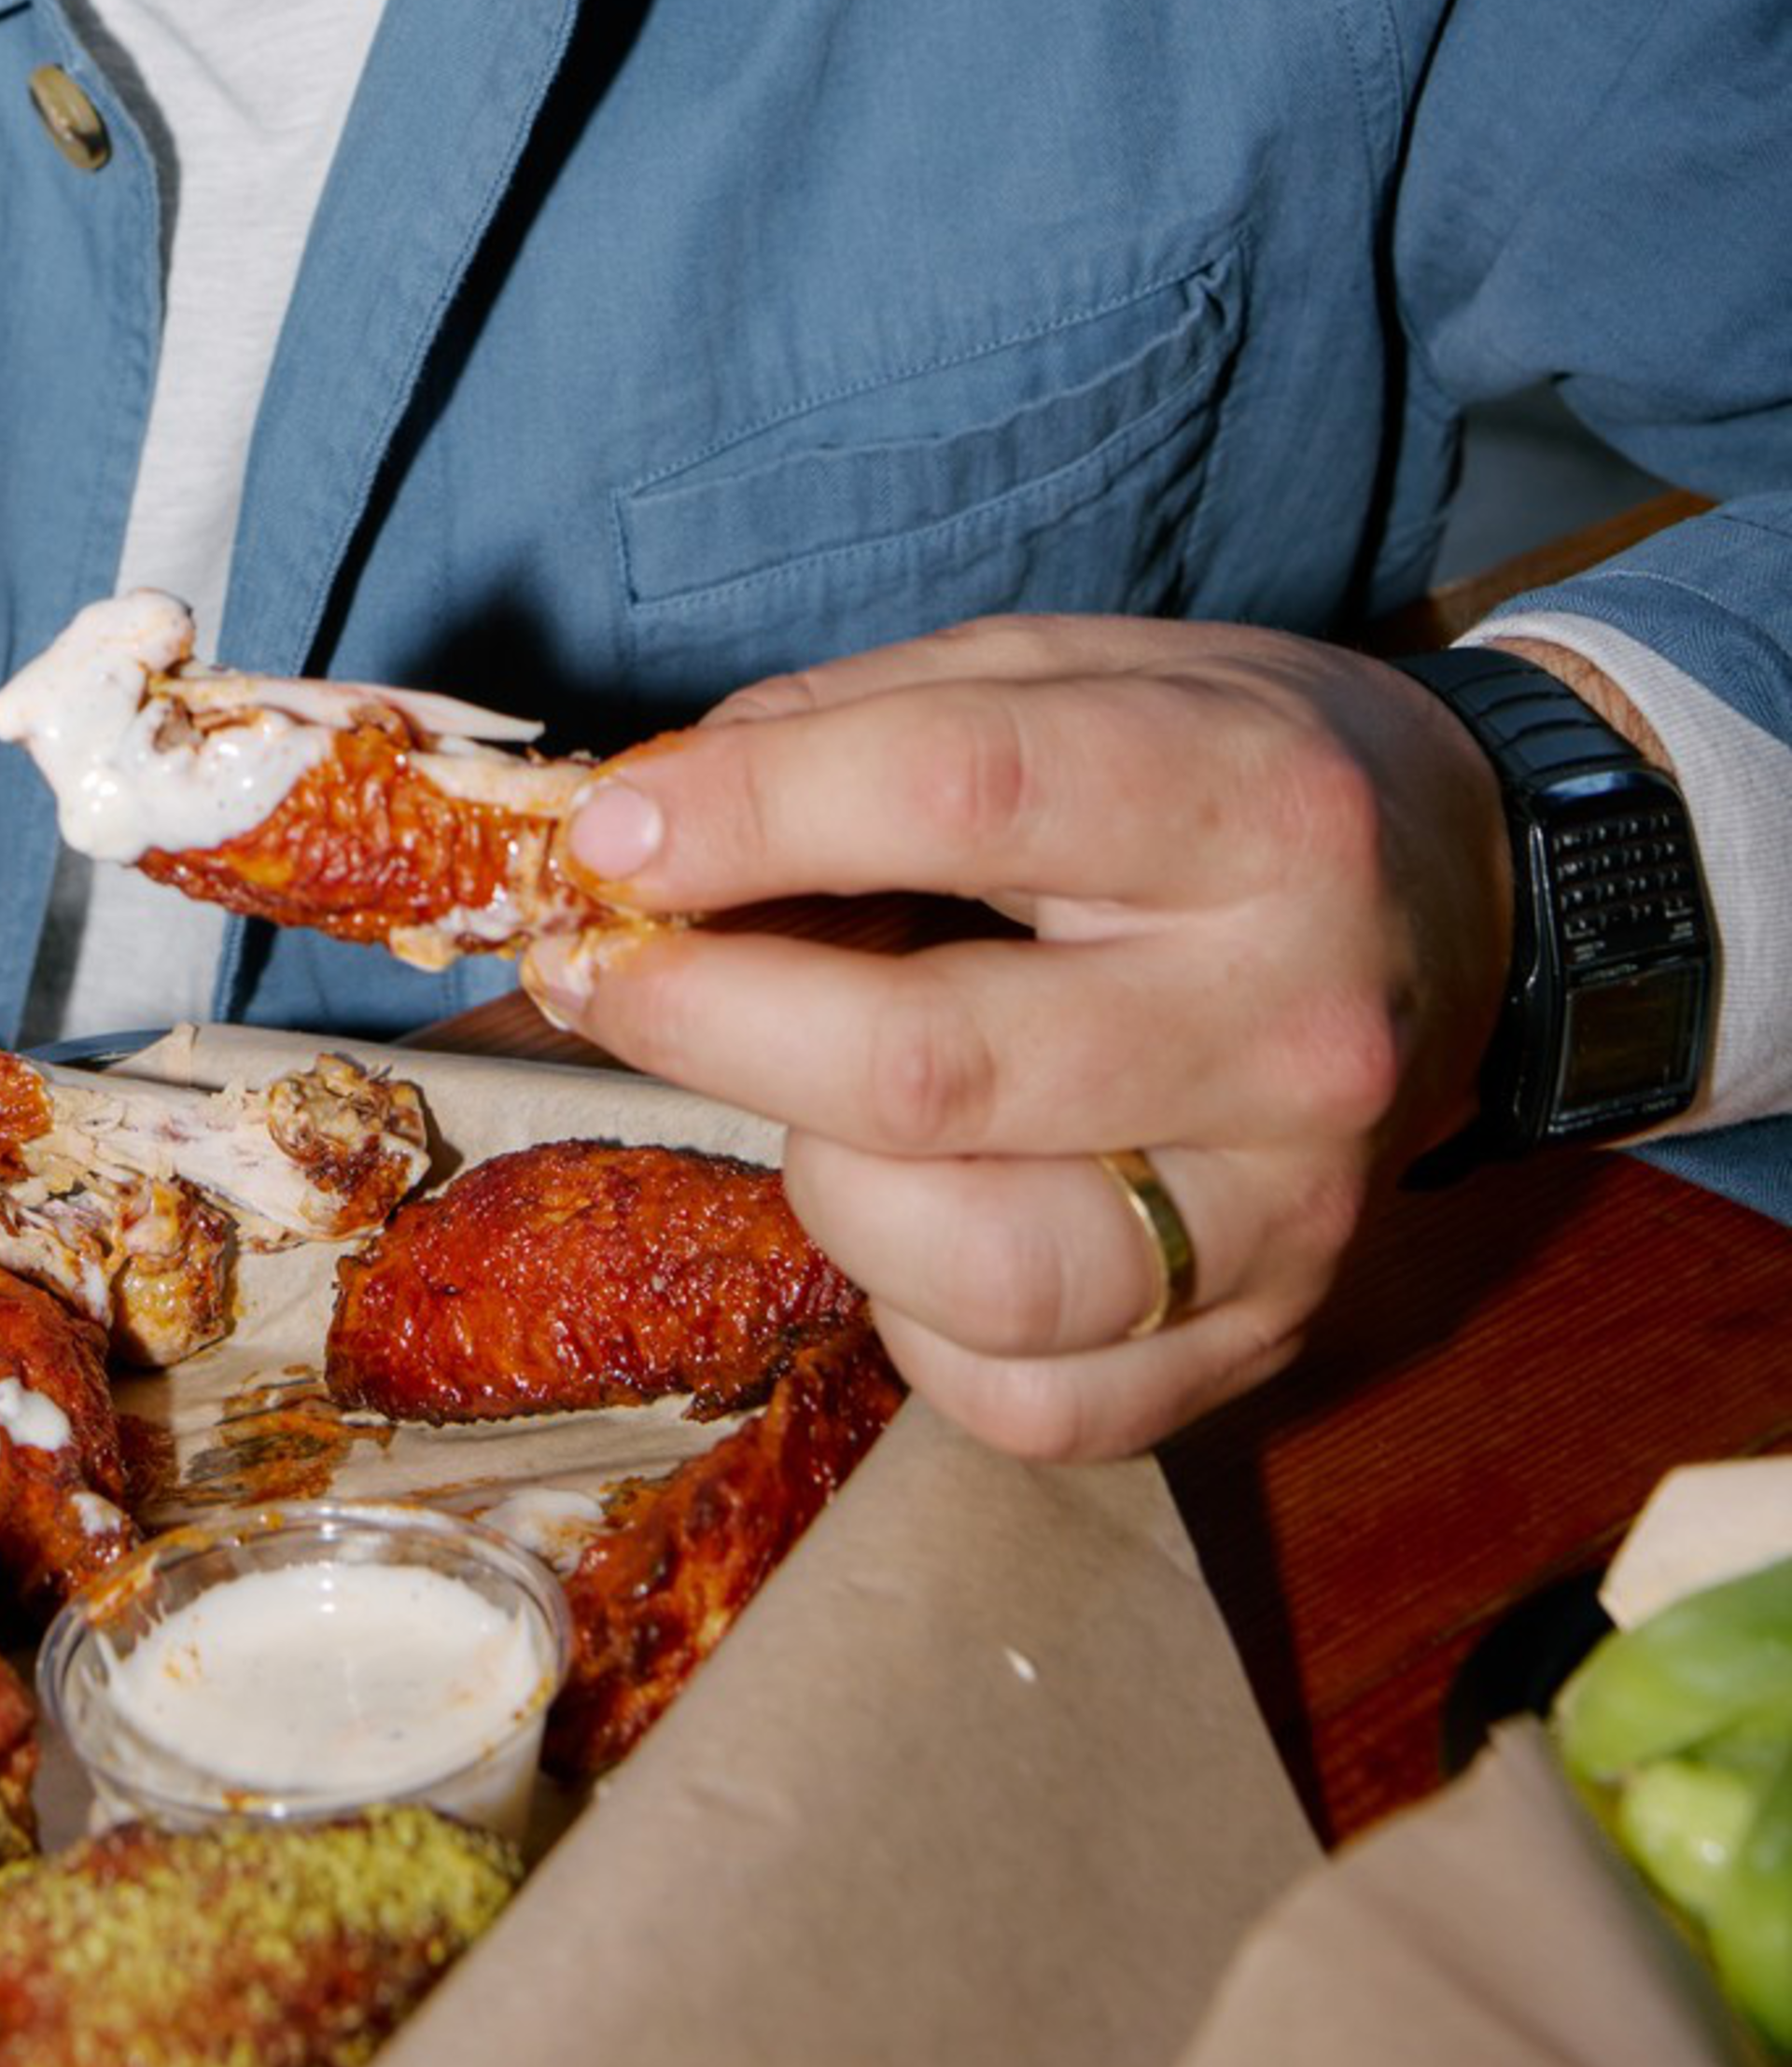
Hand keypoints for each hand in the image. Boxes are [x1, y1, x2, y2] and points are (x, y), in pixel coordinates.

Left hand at [518, 613, 1519, 1456]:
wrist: (1465, 898)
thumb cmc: (1213, 769)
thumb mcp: (1058, 667)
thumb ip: (844, 731)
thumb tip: (632, 833)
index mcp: (1249, 804)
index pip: (962, 796)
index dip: (746, 816)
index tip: (604, 838)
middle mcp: (1292, 1022)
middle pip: (928, 1067)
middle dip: (705, 1017)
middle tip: (602, 973)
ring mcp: (1294, 1210)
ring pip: (970, 1260)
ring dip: (815, 1173)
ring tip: (805, 1088)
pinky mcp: (1271, 1342)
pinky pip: (1025, 1398)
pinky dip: (912, 1315)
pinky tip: (918, 1205)